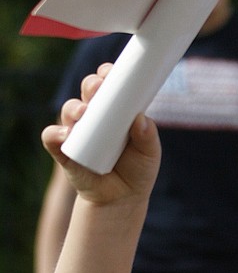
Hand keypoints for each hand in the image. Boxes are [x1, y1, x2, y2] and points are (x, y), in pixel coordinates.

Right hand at [41, 66, 160, 206]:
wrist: (121, 200)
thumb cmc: (137, 171)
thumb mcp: (149, 153)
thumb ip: (148, 136)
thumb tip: (141, 119)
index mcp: (116, 110)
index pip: (109, 84)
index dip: (108, 74)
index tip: (112, 72)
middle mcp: (94, 116)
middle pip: (88, 91)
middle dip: (92, 85)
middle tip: (98, 89)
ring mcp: (77, 131)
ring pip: (70, 109)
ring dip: (75, 108)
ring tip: (84, 114)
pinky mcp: (64, 150)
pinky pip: (52, 137)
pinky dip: (56, 135)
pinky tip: (66, 136)